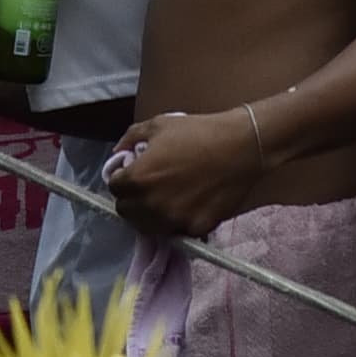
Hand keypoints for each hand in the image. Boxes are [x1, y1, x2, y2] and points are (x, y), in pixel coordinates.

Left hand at [103, 105, 260, 236]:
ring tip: (164, 199)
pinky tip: (186, 206)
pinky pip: (176, 231)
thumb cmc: (199, 132)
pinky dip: (177, 222)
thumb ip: (131, 137)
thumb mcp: (160, 125)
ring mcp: (173, 220)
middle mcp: (151, 204)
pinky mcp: (195, 229)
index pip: (114, 188)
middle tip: (147, 188)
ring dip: (150, 215)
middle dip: (132, 199)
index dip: (122, 179)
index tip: (133, 174)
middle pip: (127, 212)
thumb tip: (117, 152)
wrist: (241, 147)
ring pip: (148, 227)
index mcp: (138, 178)